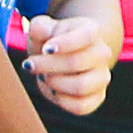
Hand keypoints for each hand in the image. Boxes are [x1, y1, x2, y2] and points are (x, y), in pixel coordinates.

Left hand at [25, 0, 119, 115]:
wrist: (61, 58)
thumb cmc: (51, 41)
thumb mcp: (42, 29)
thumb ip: (39, 27)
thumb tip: (42, 32)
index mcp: (92, 31)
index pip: (87, 36)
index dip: (65, 44)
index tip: (45, 48)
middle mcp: (102, 54)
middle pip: (77, 62)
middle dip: (47, 65)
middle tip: (30, 64)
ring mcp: (102, 77)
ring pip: (81, 86)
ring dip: (54, 83)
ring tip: (44, 77)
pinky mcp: (97, 97)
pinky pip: (81, 106)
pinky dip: (61, 100)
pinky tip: (53, 90)